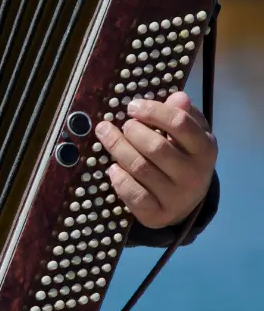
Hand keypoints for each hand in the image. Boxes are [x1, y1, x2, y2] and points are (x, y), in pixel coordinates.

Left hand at [94, 91, 216, 229]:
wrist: (186, 202)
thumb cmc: (183, 158)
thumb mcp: (188, 136)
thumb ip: (182, 115)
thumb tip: (178, 96)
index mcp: (205, 149)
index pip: (179, 123)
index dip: (153, 111)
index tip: (132, 107)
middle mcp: (195, 174)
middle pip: (156, 147)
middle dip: (132, 132)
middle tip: (122, 125)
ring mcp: (177, 197)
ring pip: (140, 168)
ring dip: (118, 149)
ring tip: (106, 136)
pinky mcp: (158, 214)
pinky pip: (134, 195)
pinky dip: (120, 180)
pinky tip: (112, 168)